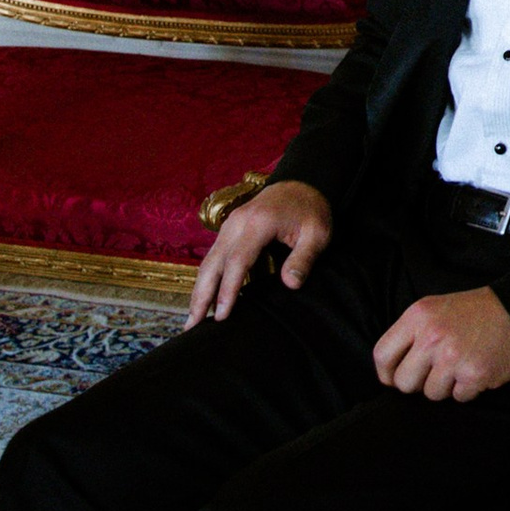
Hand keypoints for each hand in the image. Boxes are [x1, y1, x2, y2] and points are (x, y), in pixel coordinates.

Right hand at [189, 181, 330, 323]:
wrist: (302, 184)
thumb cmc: (311, 210)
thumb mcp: (317, 234)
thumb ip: (304, 258)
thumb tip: (290, 284)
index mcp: (258, 223)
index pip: (237, 261)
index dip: (228, 290)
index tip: (222, 315)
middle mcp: (237, 223)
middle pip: (212, 263)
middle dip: (201, 296)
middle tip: (192, 326)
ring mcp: (230, 225)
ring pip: (208, 261)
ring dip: (198, 290)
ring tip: (192, 320)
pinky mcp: (229, 230)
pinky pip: (213, 256)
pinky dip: (206, 278)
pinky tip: (203, 297)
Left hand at [375, 286, 509, 403]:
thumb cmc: (476, 312)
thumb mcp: (435, 309)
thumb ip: (411, 334)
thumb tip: (391, 374)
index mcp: (418, 316)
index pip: (382, 355)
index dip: (387, 374)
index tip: (395, 379)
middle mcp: (432, 336)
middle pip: (404, 382)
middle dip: (418, 383)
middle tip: (436, 372)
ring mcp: (453, 357)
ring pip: (431, 394)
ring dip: (446, 386)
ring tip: (461, 366)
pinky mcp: (474, 374)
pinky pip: (458, 398)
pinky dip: (468, 389)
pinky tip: (477, 370)